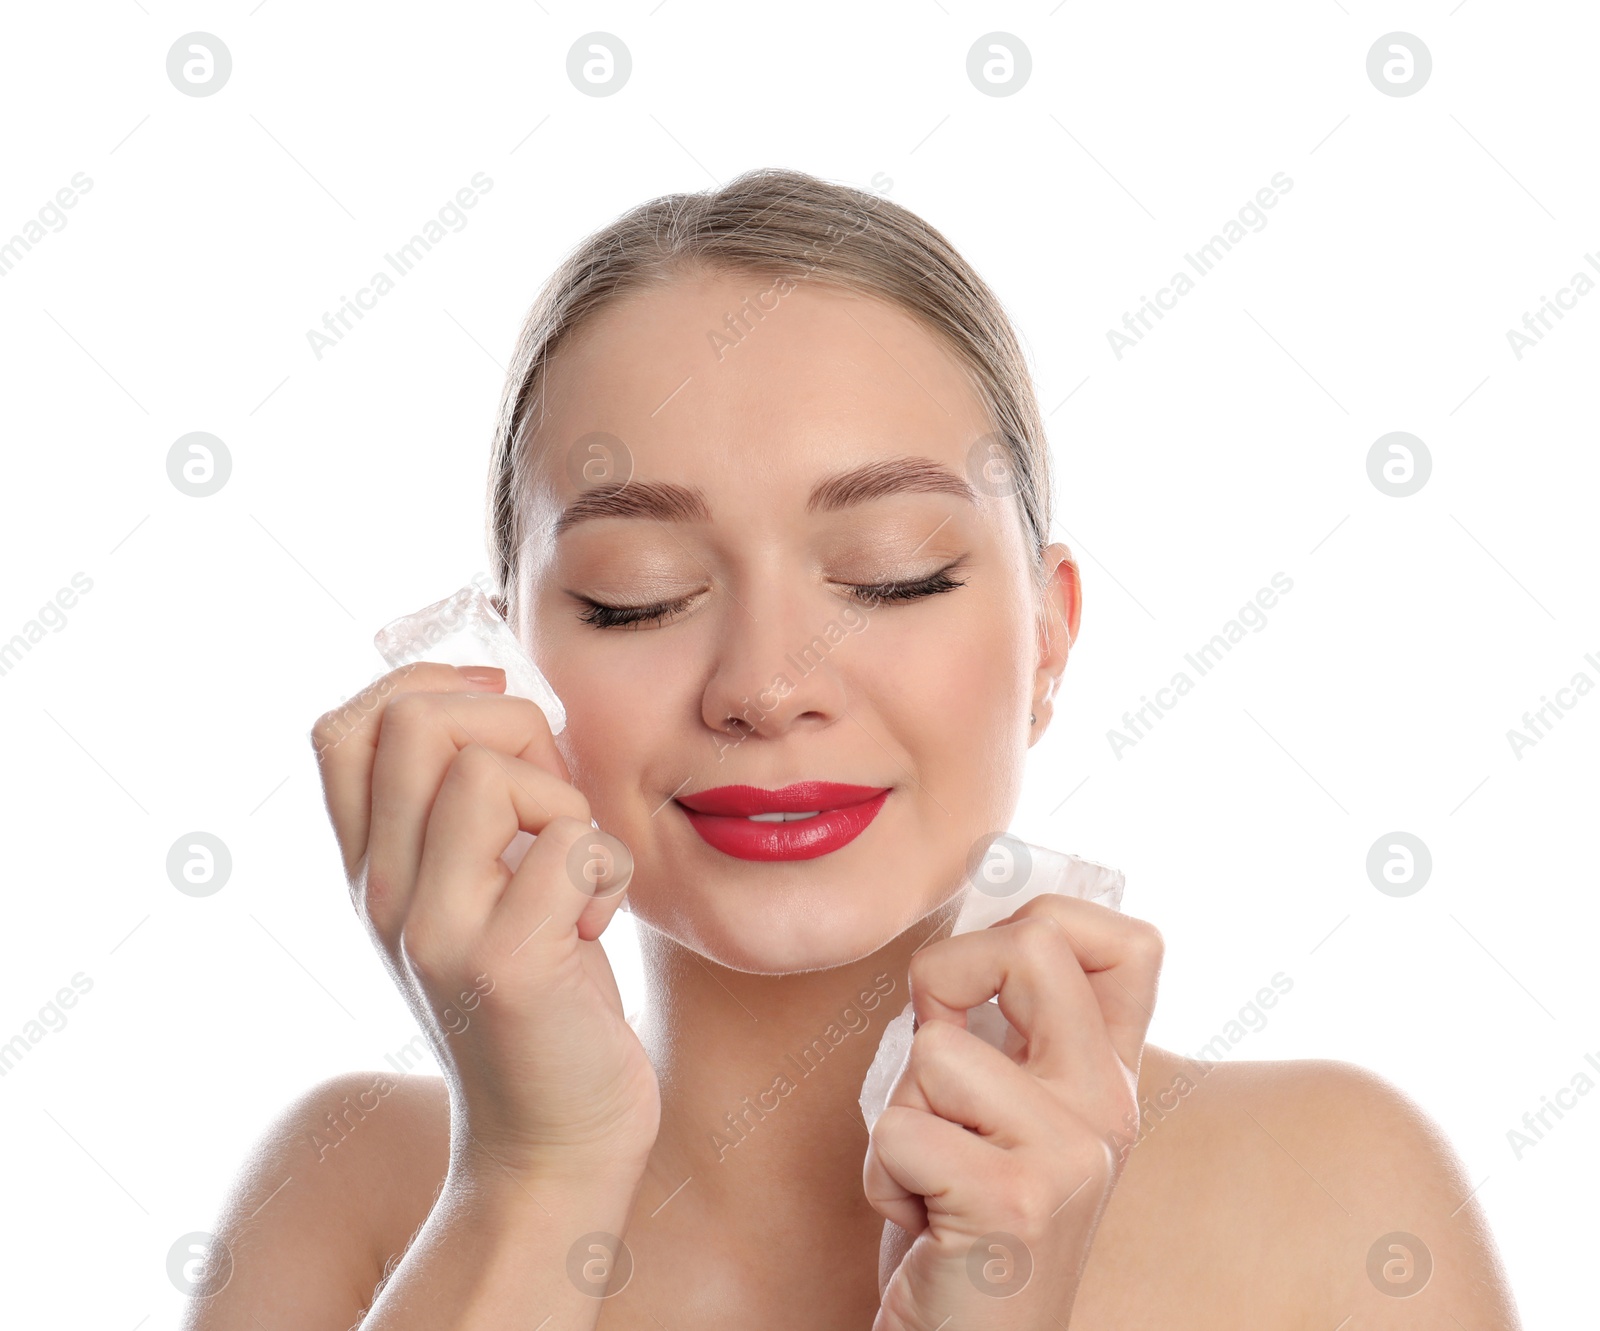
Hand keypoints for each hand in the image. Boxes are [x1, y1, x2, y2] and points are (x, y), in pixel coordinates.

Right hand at [309, 661, 659, 1182]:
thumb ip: (468, 807)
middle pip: (416, 722)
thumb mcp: (478, 892)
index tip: (498, 712)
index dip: (424, 685)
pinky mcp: (506, 967)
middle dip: (511, 725)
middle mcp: (381, 895)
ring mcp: (435, 932)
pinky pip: (571, 846)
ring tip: (573, 876)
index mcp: (371, 869)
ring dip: (565, 804)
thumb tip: (503, 692)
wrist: (552, 1141)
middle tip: (549, 803)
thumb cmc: (543, 994)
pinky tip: (595, 929)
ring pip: (490, 774)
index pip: (343, 726)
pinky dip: (609, 871)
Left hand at [862, 893, 1162, 1329]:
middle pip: (1031, 945)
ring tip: (933, 1174)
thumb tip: (951, 933)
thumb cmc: (961, 1225)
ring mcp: (1072, 1153)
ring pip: (933, 1049)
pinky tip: (926, 1223)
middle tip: (935, 1067)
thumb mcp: (995, 1112)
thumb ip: (998, 1030)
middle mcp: (1109, 1105)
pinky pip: (899, 1129)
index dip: (1042, 919)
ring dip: (899, 1113)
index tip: (984, 974)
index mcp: (1109, 1075)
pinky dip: (885, 1176)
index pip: (1130, 940)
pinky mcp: (1016, 1202)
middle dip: (944, 980)